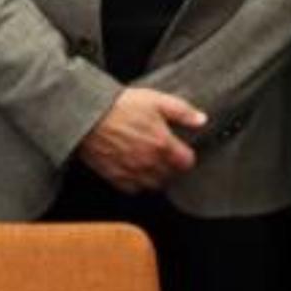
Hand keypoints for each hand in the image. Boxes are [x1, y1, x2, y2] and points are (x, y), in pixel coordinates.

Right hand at [78, 87, 204, 193]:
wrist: (88, 115)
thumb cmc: (122, 106)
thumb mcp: (156, 100)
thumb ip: (182, 112)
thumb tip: (202, 120)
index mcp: (163, 145)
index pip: (187, 162)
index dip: (186, 155)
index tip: (181, 149)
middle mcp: (150, 163)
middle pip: (171, 176)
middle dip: (171, 166)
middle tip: (164, 154)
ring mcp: (133, 172)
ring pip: (154, 185)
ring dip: (156, 177)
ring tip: (150, 163)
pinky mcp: (116, 177)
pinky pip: (133, 189)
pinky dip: (137, 182)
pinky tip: (134, 169)